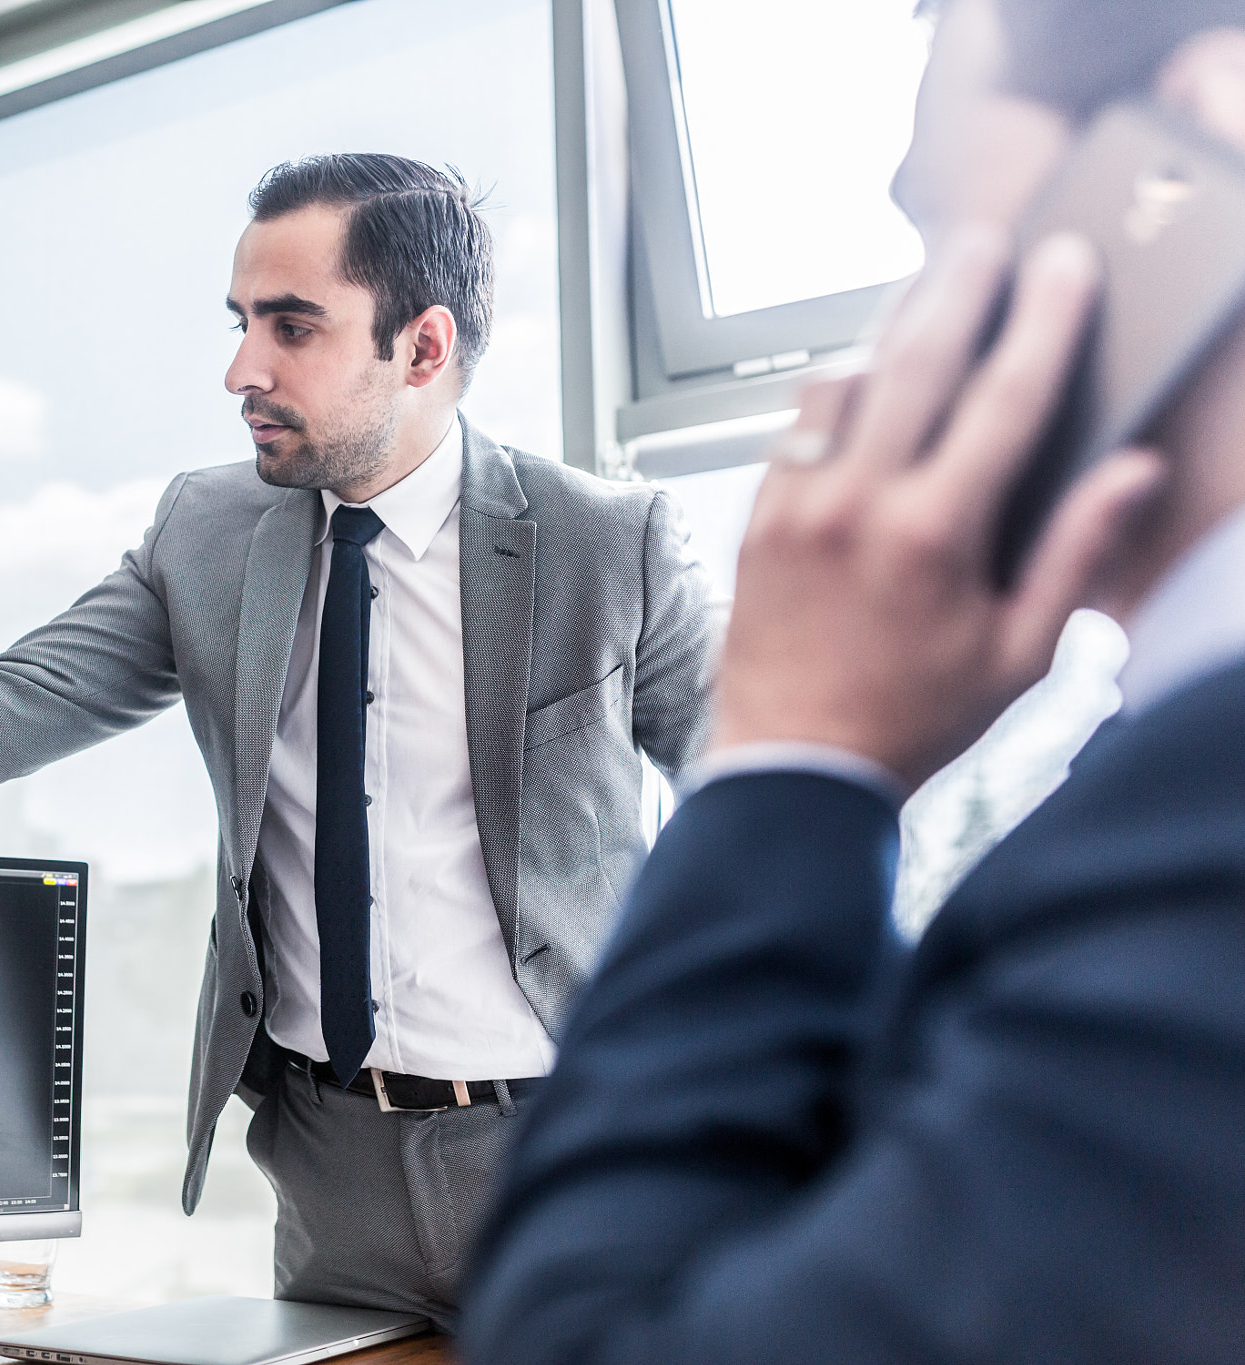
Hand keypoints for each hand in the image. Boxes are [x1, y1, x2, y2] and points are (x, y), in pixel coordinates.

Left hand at [712, 227, 1166, 792]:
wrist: (792, 769)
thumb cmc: (914, 721)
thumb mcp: (1021, 655)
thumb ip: (1078, 555)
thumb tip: (1133, 471)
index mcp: (935, 535)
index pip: (1005, 397)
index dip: (1045, 319)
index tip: (1067, 263)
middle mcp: (857, 504)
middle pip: (917, 360)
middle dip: (960, 287)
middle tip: (988, 238)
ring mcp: (795, 505)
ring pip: (844, 379)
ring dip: (888, 322)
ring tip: (926, 282)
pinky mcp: (755, 518)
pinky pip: (794, 424)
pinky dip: (834, 383)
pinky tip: (861, 362)